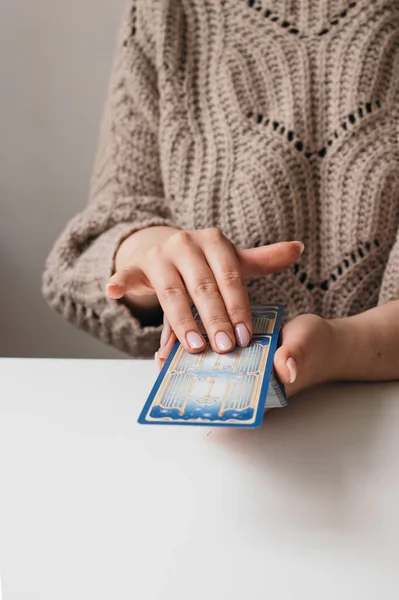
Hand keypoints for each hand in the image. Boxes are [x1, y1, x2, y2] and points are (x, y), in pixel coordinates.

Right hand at [107, 226, 303, 353]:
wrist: (170, 248)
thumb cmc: (206, 261)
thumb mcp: (233, 259)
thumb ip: (262, 260)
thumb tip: (298, 249)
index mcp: (214, 242)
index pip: (229, 277)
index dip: (237, 307)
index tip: (245, 336)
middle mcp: (186, 243)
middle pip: (203, 287)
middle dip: (215, 319)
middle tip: (224, 348)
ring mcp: (160, 254)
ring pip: (171, 291)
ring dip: (182, 320)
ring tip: (193, 346)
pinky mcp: (138, 265)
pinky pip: (127, 274)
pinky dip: (120, 282)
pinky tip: (112, 291)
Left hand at [156, 313, 336, 399]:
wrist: (320, 340)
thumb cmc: (315, 346)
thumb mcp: (307, 345)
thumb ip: (296, 356)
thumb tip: (285, 368)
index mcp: (261, 389)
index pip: (228, 400)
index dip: (203, 398)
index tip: (179, 391)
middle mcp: (248, 382)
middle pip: (213, 385)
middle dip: (187, 376)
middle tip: (163, 362)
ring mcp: (242, 367)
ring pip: (211, 369)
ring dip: (189, 360)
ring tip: (165, 350)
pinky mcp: (238, 350)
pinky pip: (216, 351)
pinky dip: (202, 342)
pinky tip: (183, 332)